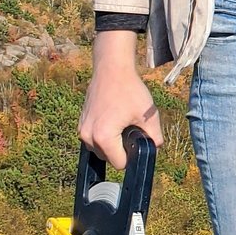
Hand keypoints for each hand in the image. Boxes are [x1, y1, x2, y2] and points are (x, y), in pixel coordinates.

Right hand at [80, 35, 161, 168]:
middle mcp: (88, 137)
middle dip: (121, 149)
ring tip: (122, 123)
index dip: (132, 156)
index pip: (120, 164)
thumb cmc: (129, 90)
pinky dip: (104, 135)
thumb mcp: (148, 116)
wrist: (111, 70)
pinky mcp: (80, 124)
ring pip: (101, 150)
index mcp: (104, 137)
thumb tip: (155, 149)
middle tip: (130, 128)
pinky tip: (114, 119)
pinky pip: (94, 139)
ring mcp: (82, 130)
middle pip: (109, 158)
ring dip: (112, 143)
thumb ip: (155, 138)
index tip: (137, 142)